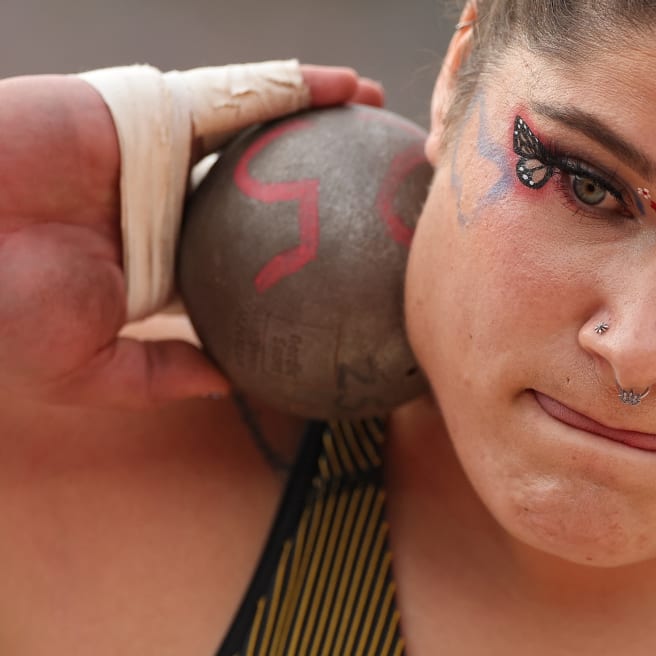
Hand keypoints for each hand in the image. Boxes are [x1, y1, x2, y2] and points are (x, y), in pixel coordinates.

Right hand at [0, 65, 383, 406]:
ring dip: (326, 118)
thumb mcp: (84, 370)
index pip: (247, 252)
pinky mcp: (154, 105)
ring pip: (263, 129)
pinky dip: (293, 86)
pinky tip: (345, 89)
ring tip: (384, 122)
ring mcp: (165, 150)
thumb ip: (157, 374)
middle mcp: (171, 200)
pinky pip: (239, 92)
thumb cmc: (1, 309)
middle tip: (390, 188)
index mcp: (161, 258)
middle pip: (267, 183)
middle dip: (327, 179)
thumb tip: (231, 383)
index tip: (356, 261)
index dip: (298, 252)